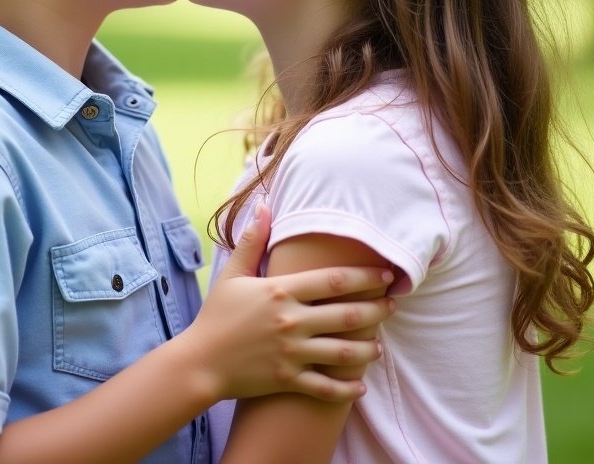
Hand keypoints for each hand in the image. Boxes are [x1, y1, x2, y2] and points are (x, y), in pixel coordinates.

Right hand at [180, 205, 393, 403]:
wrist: (200, 362)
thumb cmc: (217, 315)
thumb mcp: (233, 274)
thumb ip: (253, 240)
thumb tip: (264, 205)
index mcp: (282, 291)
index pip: (335, 280)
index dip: (366, 276)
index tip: (386, 274)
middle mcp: (292, 321)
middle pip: (348, 315)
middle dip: (377, 310)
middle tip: (393, 306)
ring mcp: (292, 353)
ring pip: (343, 352)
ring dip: (367, 348)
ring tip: (378, 345)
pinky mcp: (289, 380)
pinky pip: (326, 387)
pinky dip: (347, 388)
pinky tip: (360, 385)